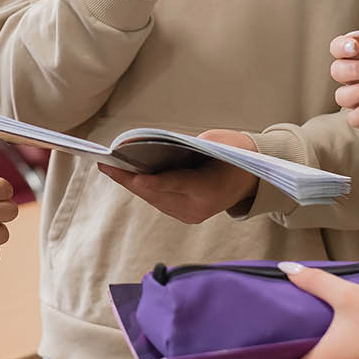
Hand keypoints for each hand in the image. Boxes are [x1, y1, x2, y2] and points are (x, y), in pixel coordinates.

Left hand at [97, 129, 257, 223]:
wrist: (253, 179)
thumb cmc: (236, 154)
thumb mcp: (219, 143)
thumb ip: (190, 148)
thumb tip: (154, 147)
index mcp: (210, 188)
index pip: (178, 184)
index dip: (154, 182)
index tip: (134, 178)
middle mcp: (198, 207)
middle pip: (158, 194)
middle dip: (130, 180)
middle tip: (106, 165)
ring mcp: (191, 215)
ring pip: (155, 199)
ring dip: (132, 184)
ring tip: (110, 168)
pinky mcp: (185, 214)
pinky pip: (159, 200)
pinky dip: (144, 188)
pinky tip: (128, 175)